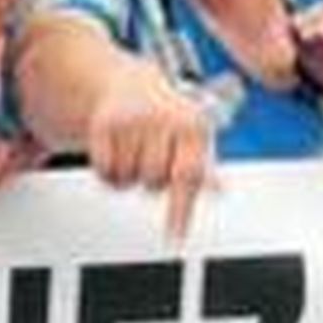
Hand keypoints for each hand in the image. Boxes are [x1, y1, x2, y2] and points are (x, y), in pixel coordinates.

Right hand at [89, 63, 216, 238]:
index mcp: (191, 125)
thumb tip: (218, 190)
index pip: (188, 175)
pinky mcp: (104, 123)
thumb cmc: (169, 118)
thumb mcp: (193, 138)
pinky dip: (109, 173)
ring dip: (130, 177)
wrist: (131, 85)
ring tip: (136, 153)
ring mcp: (132, 119)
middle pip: (154, 182)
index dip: (181, 210)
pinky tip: (118, 153)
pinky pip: (104, 171)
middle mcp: (163, 119)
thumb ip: (203, 169)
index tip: (175, 237)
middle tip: (154, 161)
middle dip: (153, 181)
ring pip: (128, 179)